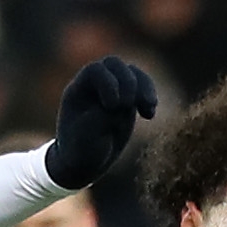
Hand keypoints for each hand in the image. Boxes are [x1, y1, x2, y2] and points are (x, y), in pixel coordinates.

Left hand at [46, 56, 159, 190]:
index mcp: (77, 90)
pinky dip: (149, 97)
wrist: (84, 162)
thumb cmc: (79, 151)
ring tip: (148, 108)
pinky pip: (143, 86)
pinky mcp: (127, 99)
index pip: (95, 70)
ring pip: (132, 72)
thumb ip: (101, 118)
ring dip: (144, 87)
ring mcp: (111, 89)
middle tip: (129, 105)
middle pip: (114, 64)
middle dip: (127, 81)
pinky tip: (150, 115)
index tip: (113, 106)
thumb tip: (121, 107)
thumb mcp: (86, 138)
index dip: (108, 83)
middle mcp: (94, 85)